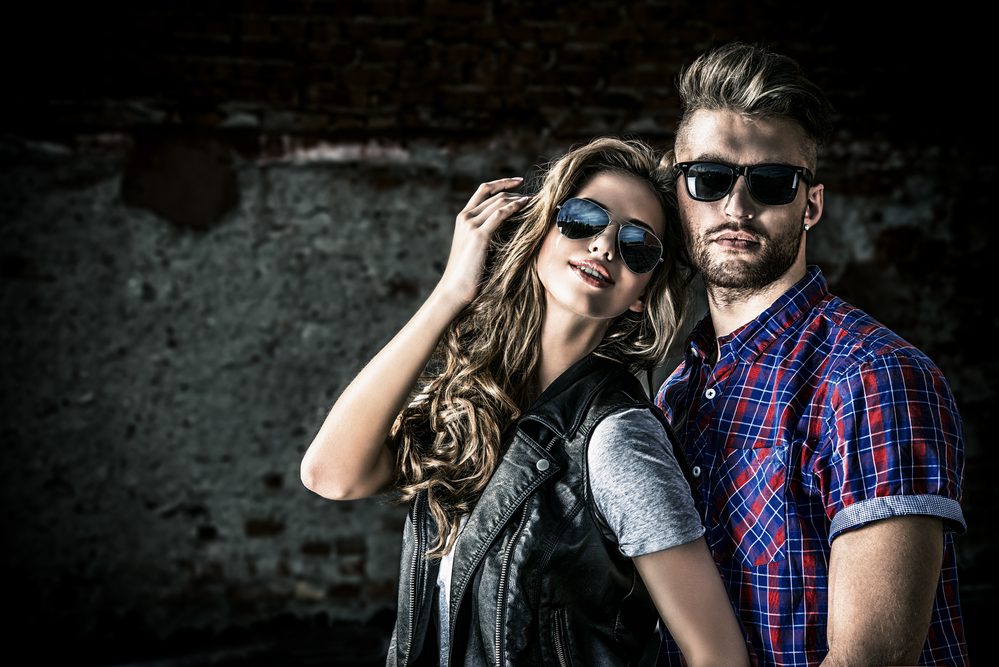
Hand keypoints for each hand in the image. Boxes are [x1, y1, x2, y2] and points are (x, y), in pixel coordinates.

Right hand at [438, 177, 530, 305]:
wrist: (455, 288)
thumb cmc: (468, 273)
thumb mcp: (476, 248)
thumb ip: (487, 234)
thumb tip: (509, 229)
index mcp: (463, 218)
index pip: (483, 190)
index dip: (502, 183)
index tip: (519, 181)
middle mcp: (465, 217)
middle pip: (494, 195)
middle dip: (515, 193)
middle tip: (533, 197)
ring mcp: (471, 225)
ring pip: (498, 202)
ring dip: (518, 199)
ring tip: (534, 201)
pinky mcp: (479, 235)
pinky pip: (500, 214)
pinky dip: (515, 207)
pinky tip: (526, 205)